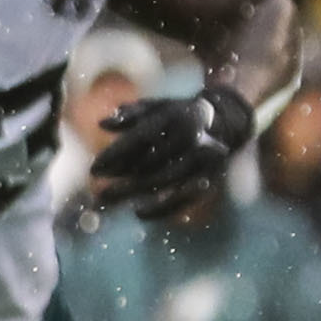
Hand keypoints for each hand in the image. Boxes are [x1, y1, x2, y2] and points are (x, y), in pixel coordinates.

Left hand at [90, 85, 251, 219]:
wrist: (226, 121)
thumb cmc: (178, 114)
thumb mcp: (156, 108)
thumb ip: (130, 115)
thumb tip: (102, 124)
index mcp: (175, 117)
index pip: (139, 139)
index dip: (114, 155)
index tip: (94, 168)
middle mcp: (191, 138)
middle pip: (149, 162)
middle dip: (120, 177)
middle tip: (96, 185)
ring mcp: (202, 159)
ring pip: (163, 181)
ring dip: (132, 193)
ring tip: (106, 199)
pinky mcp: (211, 177)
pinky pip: (185, 199)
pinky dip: (162, 209)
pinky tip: (138, 212)